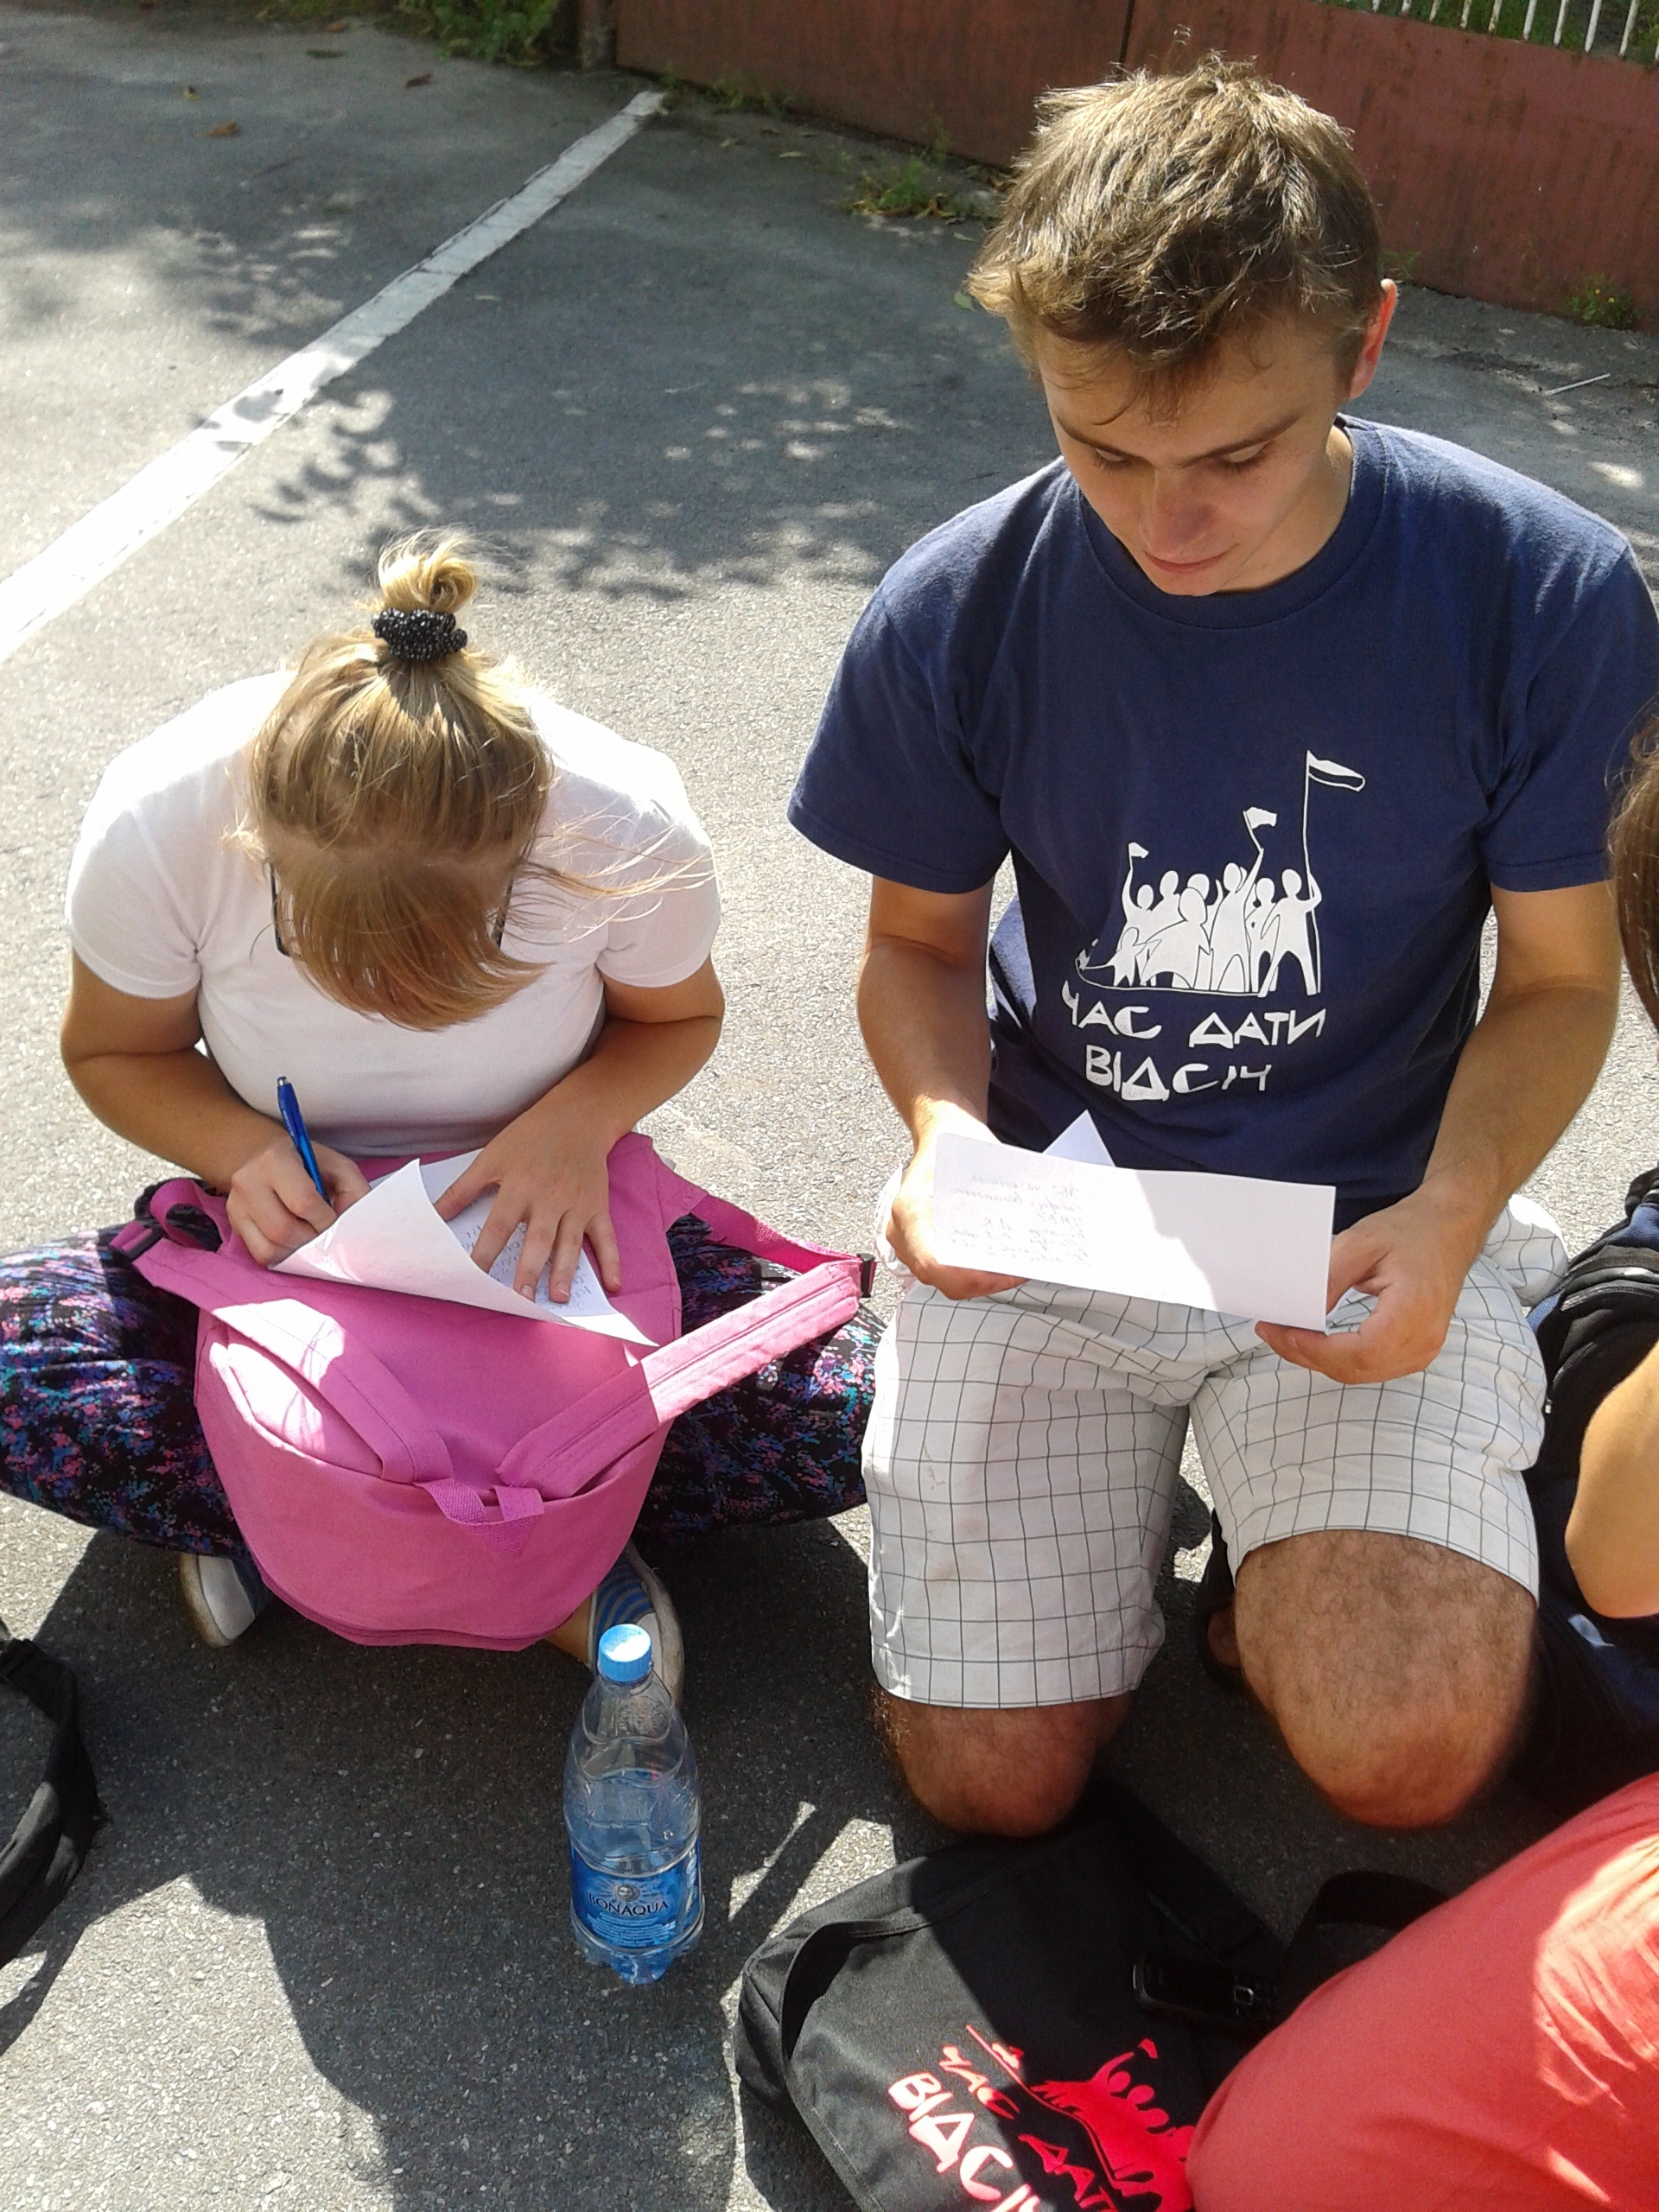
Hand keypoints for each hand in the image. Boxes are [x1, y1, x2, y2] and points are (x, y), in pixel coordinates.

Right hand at [227, 1137, 369, 1266]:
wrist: (264, 1158)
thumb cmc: (307, 1164)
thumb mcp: (337, 1166)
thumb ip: (354, 1190)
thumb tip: (351, 1225)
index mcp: (274, 1159)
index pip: (302, 1202)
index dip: (325, 1220)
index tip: (334, 1221)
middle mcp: (248, 1181)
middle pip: (283, 1230)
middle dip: (311, 1240)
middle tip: (323, 1234)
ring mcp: (236, 1205)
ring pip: (270, 1247)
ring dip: (298, 1251)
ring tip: (309, 1237)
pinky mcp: (234, 1224)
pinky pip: (260, 1254)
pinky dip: (283, 1255)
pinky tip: (294, 1242)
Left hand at [432, 1095, 619, 1301]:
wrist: (577, 1117)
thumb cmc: (529, 1137)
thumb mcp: (491, 1156)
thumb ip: (462, 1189)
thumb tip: (432, 1214)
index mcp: (519, 1185)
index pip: (499, 1225)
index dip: (485, 1251)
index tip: (473, 1277)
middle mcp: (549, 1197)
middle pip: (538, 1238)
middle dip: (530, 1269)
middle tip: (522, 1298)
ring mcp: (577, 1203)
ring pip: (571, 1242)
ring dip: (567, 1270)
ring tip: (560, 1298)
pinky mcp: (598, 1206)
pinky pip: (607, 1237)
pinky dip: (612, 1261)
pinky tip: (613, 1285)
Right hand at [885, 1113, 1025, 1302]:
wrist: (941, 1130)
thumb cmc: (956, 1144)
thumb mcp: (981, 1164)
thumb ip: (999, 1201)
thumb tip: (1031, 1232)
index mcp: (911, 1210)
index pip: (933, 1264)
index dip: (970, 1278)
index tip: (1003, 1274)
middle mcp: (901, 1231)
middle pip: (941, 1279)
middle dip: (983, 1281)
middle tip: (1017, 1272)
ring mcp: (906, 1241)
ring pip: (943, 1279)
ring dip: (979, 1279)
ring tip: (1011, 1268)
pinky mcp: (917, 1244)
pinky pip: (943, 1270)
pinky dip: (970, 1271)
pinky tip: (995, 1261)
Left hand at [1256, 1190, 1484, 1383]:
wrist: (1447, 1230)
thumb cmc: (1410, 1231)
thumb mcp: (1360, 1244)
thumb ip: (1329, 1280)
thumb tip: (1300, 1314)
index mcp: (1414, 1310)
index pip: (1361, 1351)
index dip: (1317, 1350)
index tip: (1282, 1332)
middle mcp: (1424, 1339)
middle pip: (1357, 1369)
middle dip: (1308, 1356)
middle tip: (1271, 1332)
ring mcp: (1424, 1350)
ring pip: (1361, 1373)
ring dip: (1320, 1360)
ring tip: (1286, 1335)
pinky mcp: (1417, 1350)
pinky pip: (1372, 1367)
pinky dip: (1339, 1359)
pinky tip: (1315, 1341)